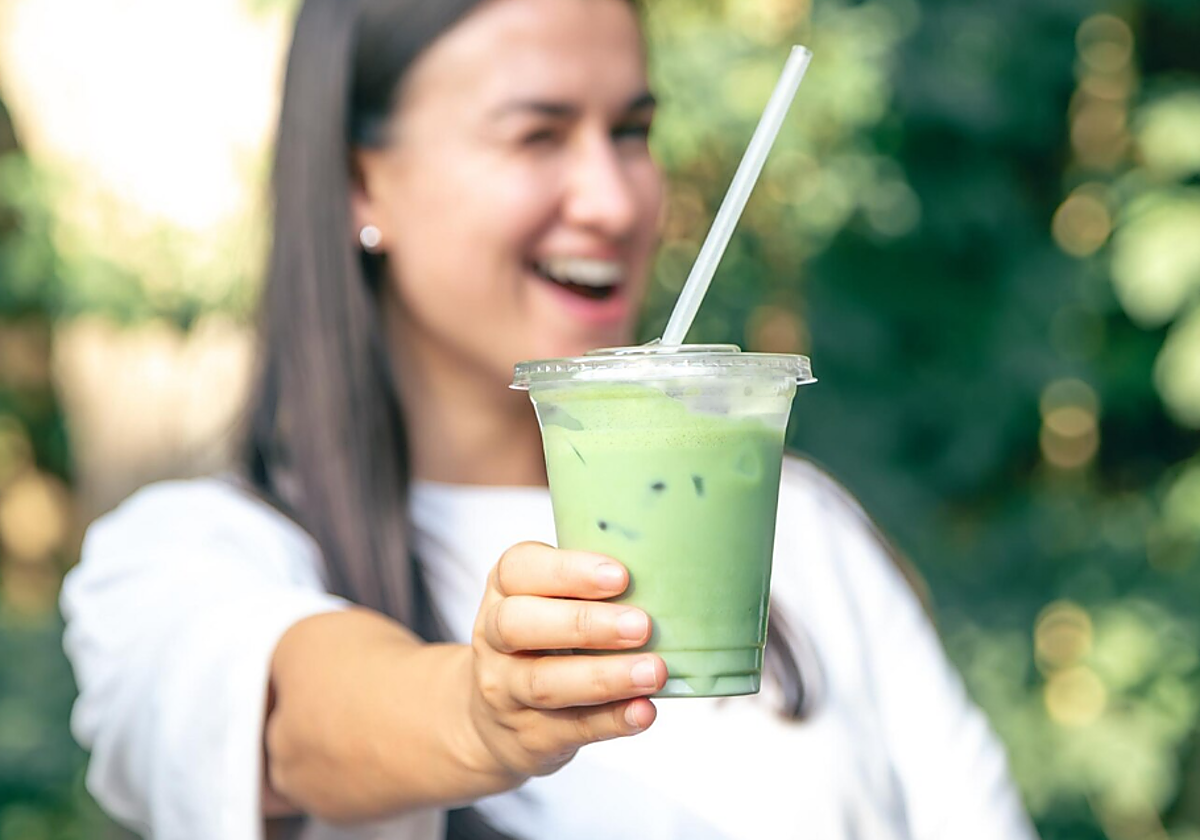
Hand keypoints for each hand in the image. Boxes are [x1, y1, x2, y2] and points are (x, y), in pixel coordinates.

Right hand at [466, 541, 665, 779]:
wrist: (491, 721)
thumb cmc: (542, 639)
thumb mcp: (545, 601)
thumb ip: (588, 588)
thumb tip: (668, 578)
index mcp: (504, 590)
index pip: (519, 569)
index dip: (568, 570)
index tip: (620, 576)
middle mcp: (494, 638)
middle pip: (520, 625)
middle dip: (584, 623)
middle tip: (641, 626)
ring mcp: (506, 690)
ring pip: (544, 682)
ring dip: (604, 677)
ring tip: (654, 672)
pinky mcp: (530, 735)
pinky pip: (570, 728)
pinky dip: (611, 720)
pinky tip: (644, 711)